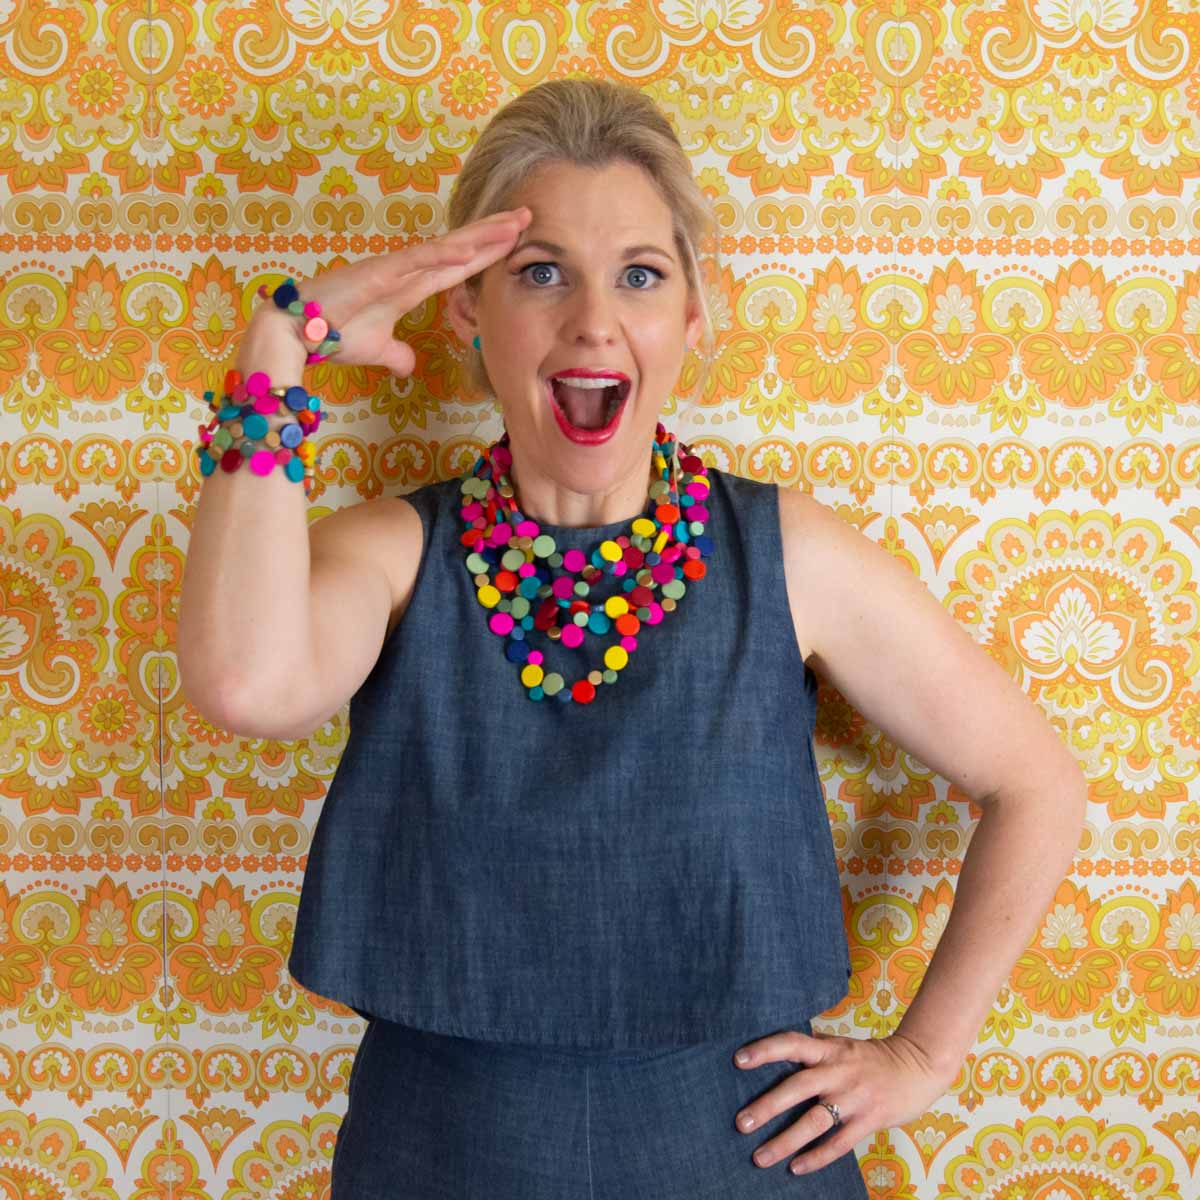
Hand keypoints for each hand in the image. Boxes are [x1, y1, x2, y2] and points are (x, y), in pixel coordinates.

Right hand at [241, 206, 532, 379]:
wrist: (295, 333)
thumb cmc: (331, 335)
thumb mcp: (377, 349)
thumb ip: (397, 354)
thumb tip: (408, 366)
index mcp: (410, 285)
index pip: (459, 265)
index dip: (488, 252)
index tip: (518, 240)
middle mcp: (406, 270)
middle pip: (461, 248)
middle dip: (495, 232)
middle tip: (529, 214)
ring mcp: (394, 268)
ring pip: (446, 247)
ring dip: (481, 235)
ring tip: (514, 223)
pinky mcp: (378, 273)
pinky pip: (417, 260)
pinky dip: (444, 254)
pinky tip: (470, 248)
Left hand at [731, 1028, 954, 1175]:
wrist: (918, 1066)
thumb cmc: (871, 1058)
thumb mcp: (841, 1046)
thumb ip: (814, 1052)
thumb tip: (775, 1057)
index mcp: (828, 1049)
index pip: (791, 1043)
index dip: (765, 1050)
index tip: (738, 1061)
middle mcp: (838, 1071)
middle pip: (798, 1087)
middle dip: (767, 1106)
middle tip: (740, 1123)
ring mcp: (854, 1097)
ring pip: (815, 1121)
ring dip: (785, 1141)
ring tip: (760, 1157)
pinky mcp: (870, 1120)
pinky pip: (839, 1143)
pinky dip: (816, 1157)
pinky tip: (795, 1168)